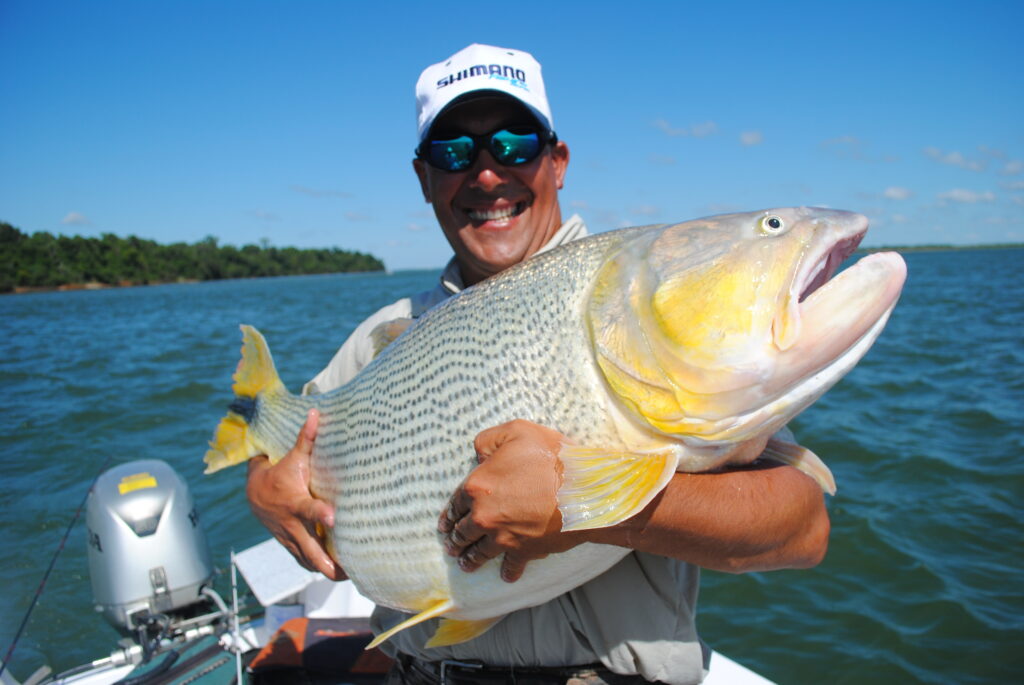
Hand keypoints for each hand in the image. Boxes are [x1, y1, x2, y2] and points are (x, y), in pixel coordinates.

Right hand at [246, 409, 345, 579]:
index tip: (334, 519)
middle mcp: (292, 525)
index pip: (309, 510)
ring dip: (325, 570)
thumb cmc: (277, 474)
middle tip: (346, 572)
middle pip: (310, 548)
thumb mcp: (290, 457)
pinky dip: (317, 568)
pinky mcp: (291, 545)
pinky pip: (304, 561)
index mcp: (295, 503)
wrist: (252, 495)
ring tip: (348, 578)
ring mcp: (290, 538)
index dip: (320, 515)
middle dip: (327, 562)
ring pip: (308, 560)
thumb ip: (306, 439)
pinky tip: (336, 574)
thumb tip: (316, 413)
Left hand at [438, 420, 584, 582]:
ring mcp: (503, 536)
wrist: (582, 489)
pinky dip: (508, 572)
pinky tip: (506, 576)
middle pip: (463, 532)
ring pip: (480, 552)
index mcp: (477, 486)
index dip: (449, 514)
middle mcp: (484, 515)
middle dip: (455, 540)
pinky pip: (511, 566)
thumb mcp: (517, 431)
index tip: (445, 524)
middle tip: (451, 547)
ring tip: (466, 564)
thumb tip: (478, 453)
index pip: (455, 504)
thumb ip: (490, 440)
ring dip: (471, 560)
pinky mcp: (524, 550)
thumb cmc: (551, 457)